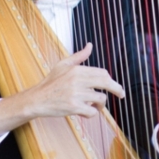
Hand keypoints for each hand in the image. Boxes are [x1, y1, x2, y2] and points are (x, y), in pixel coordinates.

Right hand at [0, 43, 124, 135]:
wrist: (37, 99)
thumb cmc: (51, 82)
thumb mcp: (63, 65)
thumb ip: (79, 56)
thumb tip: (90, 45)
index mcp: (77, 69)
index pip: (102, 72)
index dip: (110, 79)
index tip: (115, 85)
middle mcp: (77, 80)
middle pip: (106, 83)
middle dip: (117, 89)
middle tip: (121, 94)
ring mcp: (76, 94)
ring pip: (100, 99)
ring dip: (99, 104)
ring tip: (92, 105)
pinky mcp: (74, 107)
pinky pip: (92, 111)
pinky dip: (91, 113)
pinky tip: (84, 112)